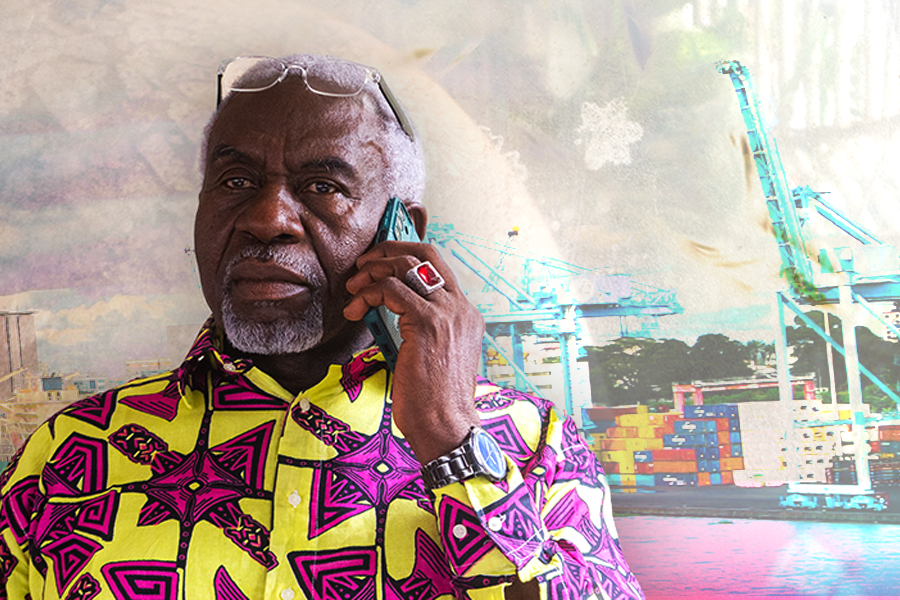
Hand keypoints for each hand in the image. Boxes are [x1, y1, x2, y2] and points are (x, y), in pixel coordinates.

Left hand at [343, 241, 483, 463]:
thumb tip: (388, 312)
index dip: (405, 256)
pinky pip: (392, 289)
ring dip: (373, 271)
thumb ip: (420, 330)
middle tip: (363, 265)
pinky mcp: (428, 323)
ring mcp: (447, 313)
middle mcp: (460, 308)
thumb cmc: (434, 402)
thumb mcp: (432, 357)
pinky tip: (355, 309)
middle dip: (389, 250)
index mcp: (464, 315)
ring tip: (353, 288)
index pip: (437, 266)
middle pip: (426, 253)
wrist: (446, 427)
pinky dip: (368, 293)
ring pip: (406, 266)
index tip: (378, 265)